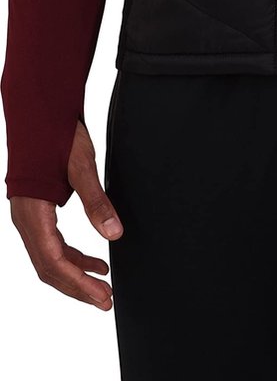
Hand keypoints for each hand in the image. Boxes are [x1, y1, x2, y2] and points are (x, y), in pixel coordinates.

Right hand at [9, 118, 123, 309]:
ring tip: (103, 287)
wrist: (39, 111)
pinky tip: (96, 261)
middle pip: (49, 267)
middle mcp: (26, 219)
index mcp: (33, 212)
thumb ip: (97, 201)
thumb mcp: (81, 166)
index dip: (78, 284)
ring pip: (50, 259)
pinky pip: (52, 244)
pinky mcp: (37, 211)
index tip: (102, 296)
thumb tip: (115, 235)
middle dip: (77, 287)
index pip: (53, 261)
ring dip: (75, 275)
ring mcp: (29, 217)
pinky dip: (73, 256)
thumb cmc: (55, 134)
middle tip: (105, 301)